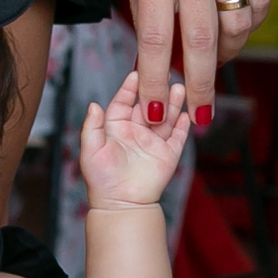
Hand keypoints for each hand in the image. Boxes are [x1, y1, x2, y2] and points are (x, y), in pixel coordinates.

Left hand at [80, 72, 189, 207]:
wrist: (121, 204)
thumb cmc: (102, 180)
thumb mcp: (90, 150)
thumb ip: (92, 127)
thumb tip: (94, 104)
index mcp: (116, 127)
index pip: (123, 101)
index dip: (130, 88)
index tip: (136, 73)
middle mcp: (136, 131)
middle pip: (149, 104)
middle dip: (157, 89)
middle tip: (165, 73)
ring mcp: (153, 141)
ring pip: (166, 116)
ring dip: (173, 103)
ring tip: (179, 88)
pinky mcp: (168, 154)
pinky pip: (179, 136)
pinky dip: (184, 125)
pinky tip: (187, 113)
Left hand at [125, 0, 270, 127]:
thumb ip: (147, 9)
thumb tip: (158, 62)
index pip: (153, 40)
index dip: (154, 83)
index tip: (155, 114)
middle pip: (201, 42)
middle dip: (201, 86)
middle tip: (200, 115)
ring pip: (236, 25)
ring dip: (227, 54)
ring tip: (214, 59)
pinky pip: (259, 2)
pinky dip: (248, 24)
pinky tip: (234, 27)